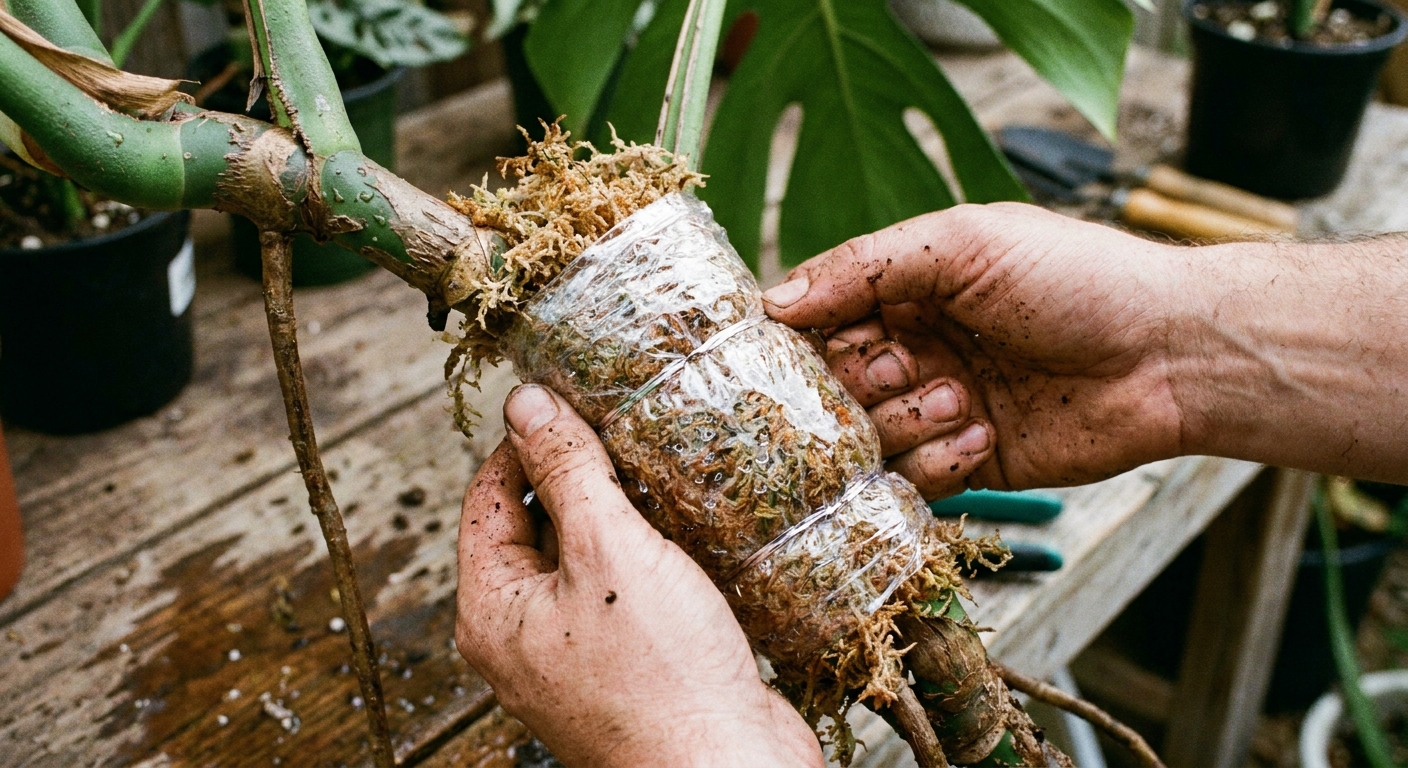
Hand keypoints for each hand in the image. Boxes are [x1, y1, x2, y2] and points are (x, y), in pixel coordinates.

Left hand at [456, 384, 823, 767]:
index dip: (526, 442)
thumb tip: (525, 402)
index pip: (488, 497)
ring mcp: (577, 653)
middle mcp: (525, 635)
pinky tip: (687, 527)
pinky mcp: (630, 665)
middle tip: (625, 426)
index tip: (571, 399)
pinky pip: (625, 591)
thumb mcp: (609, 551)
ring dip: (620, 513)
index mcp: (493, 610)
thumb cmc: (662, 680)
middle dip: (579, 474)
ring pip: (587, 557)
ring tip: (662, 468)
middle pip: (536, 525)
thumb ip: (567, 471)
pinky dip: (650, 555)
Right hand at [763, 203, 1185, 493]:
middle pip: (833, 385)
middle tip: (909, 367)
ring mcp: (939, 408)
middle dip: (861, 381)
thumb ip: (864, 266)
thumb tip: (774, 300)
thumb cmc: (1077, 279)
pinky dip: (935, 461)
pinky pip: (913, 480)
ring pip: (867, 438)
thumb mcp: (962, 244)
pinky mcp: (970, 463)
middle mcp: (915, 348)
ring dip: (904, 421)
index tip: (807, 346)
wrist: (1170, 353)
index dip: (805, 337)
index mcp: (906, 289)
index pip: (817, 318)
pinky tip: (982, 433)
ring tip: (963, 398)